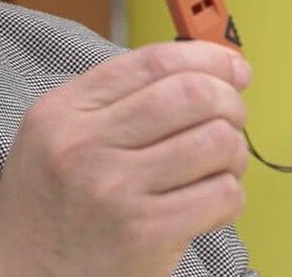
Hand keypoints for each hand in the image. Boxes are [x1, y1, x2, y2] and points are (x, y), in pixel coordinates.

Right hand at [0, 41, 250, 276]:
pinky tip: (207, 204)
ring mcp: (116, 190)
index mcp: (65, 111)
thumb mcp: (63, 134)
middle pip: (195, 95)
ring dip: (233, 154)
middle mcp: (86, 145)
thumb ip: (125, 97)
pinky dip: (229, 197)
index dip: (210, 59)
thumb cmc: (56, 205)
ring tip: (215, 168)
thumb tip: (212, 69)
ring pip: (218, 142)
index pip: (156, 61)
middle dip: (231, 103)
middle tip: (230, 121)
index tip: (235, 69)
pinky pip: (223, 194)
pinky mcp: (147, 232)